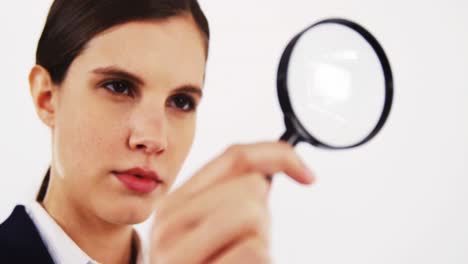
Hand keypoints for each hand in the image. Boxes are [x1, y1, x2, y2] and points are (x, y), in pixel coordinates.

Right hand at [150, 142, 314, 263]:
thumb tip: (286, 162)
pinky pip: (256, 250)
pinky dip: (262, 263)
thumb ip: (236, 192)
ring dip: (261, 240)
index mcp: (176, 203)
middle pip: (250, 187)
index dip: (279, 156)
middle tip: (244, 243)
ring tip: (240, 259)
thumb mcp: (214, 225)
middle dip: (262, 216)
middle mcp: (170, 223)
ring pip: (252, 213)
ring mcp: (179, 253)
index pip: (235, 156)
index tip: (307, 175)